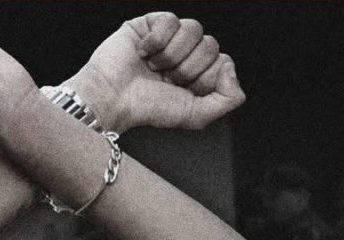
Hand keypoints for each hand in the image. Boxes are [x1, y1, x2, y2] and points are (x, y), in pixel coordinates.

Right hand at [66, 12, 244, 132]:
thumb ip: (228, 100)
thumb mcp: (195, 115)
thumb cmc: (147, 108)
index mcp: (198, 76)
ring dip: (172, 55)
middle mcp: (187, 55)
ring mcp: (170, 38)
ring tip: (154, 67)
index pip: (223, 62)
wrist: (111, 98)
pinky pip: (171, 20)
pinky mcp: (152, 23)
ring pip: (194, 29)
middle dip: (188, 68)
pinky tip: (143, 53)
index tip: (185, 90)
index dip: (206, 77)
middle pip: (211, 45)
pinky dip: (156, 41)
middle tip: (166, 80)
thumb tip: (231, 68)